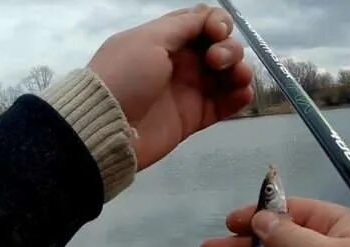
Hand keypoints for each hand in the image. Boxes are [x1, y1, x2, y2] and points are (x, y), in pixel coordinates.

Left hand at [88, 4, 253, 169]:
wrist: (107, 126)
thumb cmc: (125, 76)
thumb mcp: (148, 40)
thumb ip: (182, 26)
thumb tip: (209, 16)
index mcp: (167, 39)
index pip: (203, 22)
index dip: (218, 23)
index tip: (216, 33)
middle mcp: (182, 62)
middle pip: (222, 46)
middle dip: (229, 49)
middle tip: (215, 62)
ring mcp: (190, 90)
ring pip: (228, 75)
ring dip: (240, 71)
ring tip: (238, 79)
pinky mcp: (196, 117)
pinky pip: (226, 104)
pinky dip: (240, 97)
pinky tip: (243, 94)